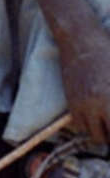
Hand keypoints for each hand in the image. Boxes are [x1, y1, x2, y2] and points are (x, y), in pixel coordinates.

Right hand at [57, 16, 109, 141]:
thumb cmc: (108, 53)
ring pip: (93, 135)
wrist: (80, 40)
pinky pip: (79, 125)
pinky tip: (97, 117)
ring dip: (102, 133)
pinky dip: (89, 126)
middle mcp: (97, 105)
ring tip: (107, 123)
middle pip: (104, 137)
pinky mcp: (71, 102)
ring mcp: (83, 105)